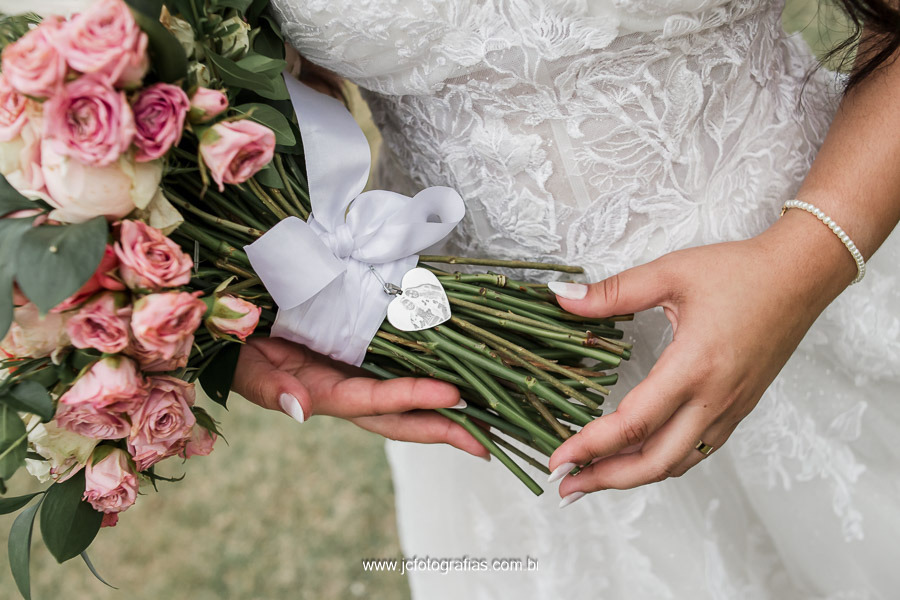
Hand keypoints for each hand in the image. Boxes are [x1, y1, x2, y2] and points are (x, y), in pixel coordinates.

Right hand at [232, 336, 488, 459]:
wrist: (236, 328)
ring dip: (443, 411)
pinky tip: (458, 375)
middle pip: (400, 417)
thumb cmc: (237, 347)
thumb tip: (299, 409)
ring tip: (485, 416)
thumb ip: (268, 386)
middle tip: (486, 441)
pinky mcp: (359, 354)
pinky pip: (399, 369)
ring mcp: (355, 374)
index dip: (413, 398)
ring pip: (405, 399)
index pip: (374, 400)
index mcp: (322, 394)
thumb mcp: (245, 366)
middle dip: (442, 429)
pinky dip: (428, 376)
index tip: (454, 396)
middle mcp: (346, 390)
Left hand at [547, 210, 855, 501]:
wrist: (800, 276)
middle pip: (655, 462)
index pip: (633, 424)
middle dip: (605, 479)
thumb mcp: (670, 273)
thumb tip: (562, 299)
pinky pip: (697, 450)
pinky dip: (662, 463)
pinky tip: (639, 458)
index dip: (590, 447)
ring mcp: (730, 409)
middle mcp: (714, 398)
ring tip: (594, 478)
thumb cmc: (739, 271)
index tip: (557, 461)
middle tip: (566, 486)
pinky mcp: (739, 409)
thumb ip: (613, 292)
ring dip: (633, 477)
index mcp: (693, 367)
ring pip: (678, 463)